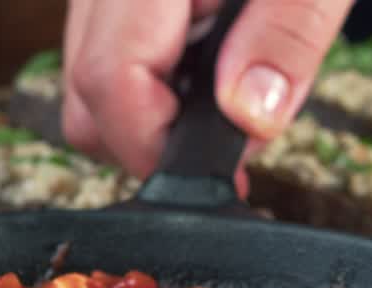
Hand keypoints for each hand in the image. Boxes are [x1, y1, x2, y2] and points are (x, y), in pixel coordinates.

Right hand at [61, 0, 354, 185]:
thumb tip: (249, 115)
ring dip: (149, 112)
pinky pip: (107, 46)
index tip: (215, 168)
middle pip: (83, 91)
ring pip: (86, 76)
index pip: (109, 78)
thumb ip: (288, 35)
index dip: (156, 143)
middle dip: (149, 139)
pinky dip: (150, 79)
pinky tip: (209, 63)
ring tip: (230, 90)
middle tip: (231, 136)